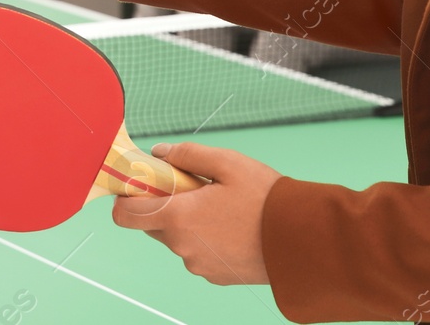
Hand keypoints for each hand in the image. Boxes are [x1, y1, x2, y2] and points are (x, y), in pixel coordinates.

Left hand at [112, 142, 281, 284]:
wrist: (304, 241)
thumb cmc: (268, 200)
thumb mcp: (228, 163)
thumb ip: (188, 155)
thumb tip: (161, 154)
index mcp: (178, 218)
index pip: (125, 215)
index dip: (128, 198)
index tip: (143, 185)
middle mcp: (182, 247)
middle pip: (153, 225)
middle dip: (166, 206)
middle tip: (195, 189)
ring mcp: (199, 265)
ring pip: (179, 239)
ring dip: (190, 223)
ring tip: (224, 208)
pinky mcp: (216, 276)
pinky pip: (200, 254)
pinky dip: (208, 240)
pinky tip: (234, 228)